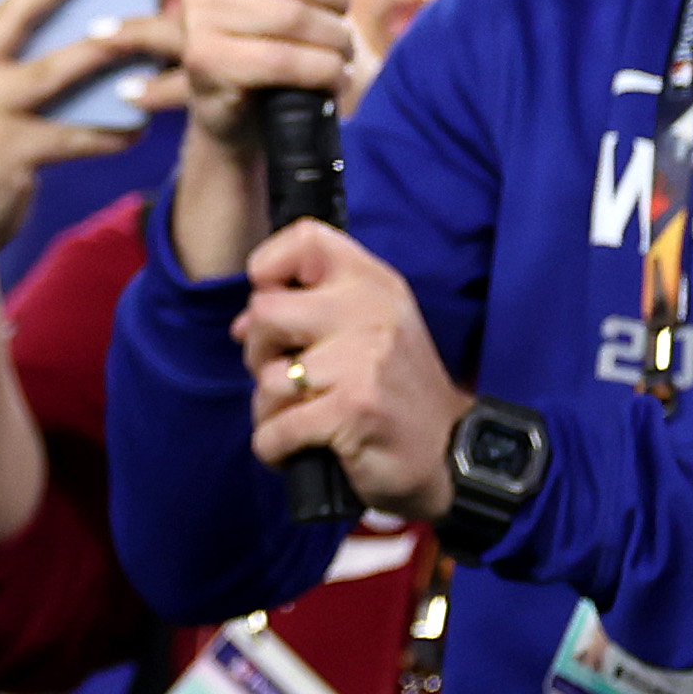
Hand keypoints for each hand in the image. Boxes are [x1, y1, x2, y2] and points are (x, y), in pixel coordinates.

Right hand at [174, 0, 354, 148]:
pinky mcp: (207, 61)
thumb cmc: (282, 11)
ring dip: (337, 39)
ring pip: (294, 16)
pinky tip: (333, 74)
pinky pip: (285, 60)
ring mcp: (198, 13)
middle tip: (341, 12)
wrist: (248, 98)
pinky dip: (325, 70)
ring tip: (341, 48)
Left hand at [236, 217, 474, 514]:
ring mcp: (362, 361)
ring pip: (267, 377)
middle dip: (258, 352)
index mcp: (375, 283)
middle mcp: (370, 312)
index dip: (269, 266)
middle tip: (286, 376)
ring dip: (268, 410)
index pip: (307, 238)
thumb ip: (312, 310)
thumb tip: (240, 325)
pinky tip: (294, 451)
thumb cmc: (398, 390)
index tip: (270, 301)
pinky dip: (273, 447)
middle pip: (265, 311)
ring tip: (297, 420)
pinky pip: (276, 427)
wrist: (452, 455)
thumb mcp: (373, 328)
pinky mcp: (352, 411)